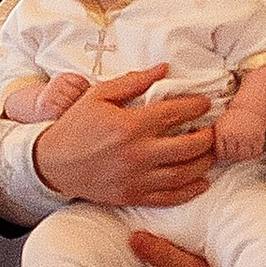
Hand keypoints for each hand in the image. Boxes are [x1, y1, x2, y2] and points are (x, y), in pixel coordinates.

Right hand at [29, 64, 213, 207]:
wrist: (53, 164)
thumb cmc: (75, 127)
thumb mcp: (98, 95)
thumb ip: (133, 81)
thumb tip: (163, 69)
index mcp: (129, 125)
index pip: (175, 113)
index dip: (196, 106)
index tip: (204, 103)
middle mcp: (137, 153)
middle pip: (188, 146)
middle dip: (207, 137)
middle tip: (212, 129)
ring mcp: (137, 178)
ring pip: (184, 173)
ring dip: (204, 162)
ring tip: (210, 152)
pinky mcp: (133, 196)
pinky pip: (170, 197)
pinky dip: (191, 190)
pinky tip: (201, 182)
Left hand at [212, 114, 265, 160]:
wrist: (248, 108)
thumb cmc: (232, 118)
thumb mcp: (219, 124)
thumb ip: (214, 137)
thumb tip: (211, 153)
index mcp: (223, 132)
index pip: (221, 153)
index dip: (223, 157)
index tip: (225, 156)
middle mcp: (235, 135)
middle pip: (233, 156)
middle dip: (233, 158)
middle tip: (234, 156)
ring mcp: (247, 136)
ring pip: (244, 156)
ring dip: (243, 158)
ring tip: (241, 155)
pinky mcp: (258, 137)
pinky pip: (255, 152)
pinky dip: (253, 155)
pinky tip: (250, 152)